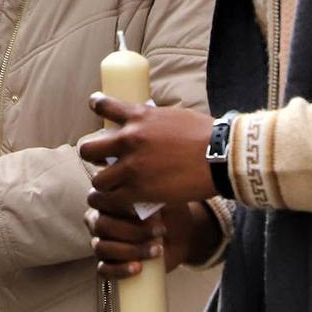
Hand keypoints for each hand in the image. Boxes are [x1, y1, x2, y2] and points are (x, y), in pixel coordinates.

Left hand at [79, 96, 216, 207]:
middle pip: (88, 150)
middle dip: (93, 157)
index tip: (95, 106)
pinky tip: (121, 205)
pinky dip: (115, 204)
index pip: (105, 106)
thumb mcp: (174, 118)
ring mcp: (132, 166)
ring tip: (112, 189)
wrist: (223, 156)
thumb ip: (154, 122)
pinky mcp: (139, 190)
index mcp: (139, 116)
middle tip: (103, 163)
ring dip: (104, 185)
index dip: (97, 106)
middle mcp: (129, 139)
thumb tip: (148, 125)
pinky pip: (113, 200)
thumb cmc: (206, 136)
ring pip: (98, 181)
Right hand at [86, 190, 215, 277]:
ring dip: (130, 250)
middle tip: (159, 231)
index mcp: (106, 201)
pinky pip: (104, 270)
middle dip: (131, 231)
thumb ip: (150, 195)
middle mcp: (98, 221)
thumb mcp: (162, 199)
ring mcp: (101, 244)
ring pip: (102, 248)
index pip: (99, 201)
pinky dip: (120, 270)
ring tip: (157, 251)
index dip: (117, 207)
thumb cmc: (168, 213)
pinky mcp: (109, 264)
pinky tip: (137, 268)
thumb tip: (142, 198)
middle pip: (102, 226)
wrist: (180, 235)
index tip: (140, 210)